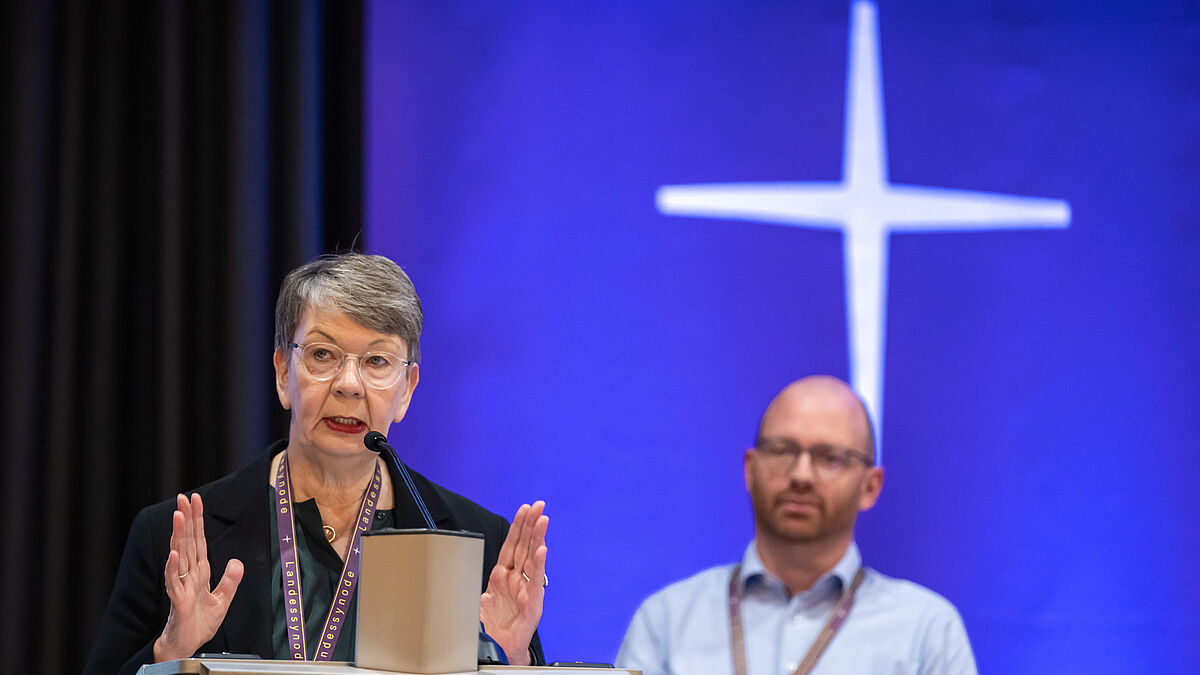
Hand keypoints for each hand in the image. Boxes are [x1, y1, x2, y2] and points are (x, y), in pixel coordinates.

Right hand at [153, 493, 243, 661]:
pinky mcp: (178, 600)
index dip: (197, 520)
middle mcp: (189, 575)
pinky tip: (174, 554)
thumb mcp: (223, 599)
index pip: (198, 540)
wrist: (187, 645)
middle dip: (186, 519)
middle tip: (183, 497)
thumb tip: (236, 561)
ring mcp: (182, 586)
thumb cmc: (200, 623)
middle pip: (188, 542)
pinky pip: (174, 582)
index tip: (195, 500)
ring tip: (178, 515)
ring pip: (180, 556)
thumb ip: (230, 580)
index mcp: (200, 572)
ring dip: (179, 536)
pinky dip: (173, 568)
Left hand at [480, 500, 548, 665]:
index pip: (512, 545)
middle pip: (525, 547)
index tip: (524, 509)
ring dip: (538, 538)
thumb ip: (474, 582)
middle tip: (538, 506)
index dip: (518, 527)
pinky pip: (535, 583)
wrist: (499, 651)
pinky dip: (538, 566)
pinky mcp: (532, 606)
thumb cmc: (493, 627)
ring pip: (532, 559)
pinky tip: (541, 550)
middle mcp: (517, 580)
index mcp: (503, 576)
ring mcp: (525, 591)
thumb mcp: (477, 599)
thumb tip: (458, 569)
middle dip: (532, 524)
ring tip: (542, 520)